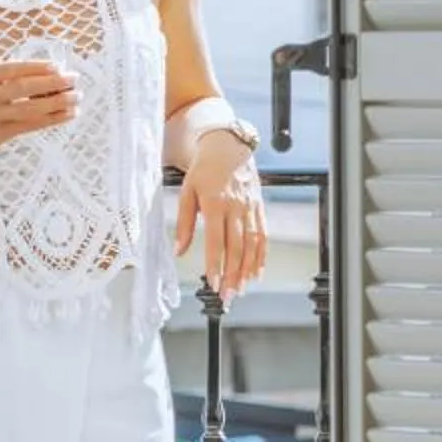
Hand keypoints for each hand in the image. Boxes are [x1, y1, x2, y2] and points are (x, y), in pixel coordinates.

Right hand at [0, 62, 78, 157]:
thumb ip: (7, 77)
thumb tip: (49, 71)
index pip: (12, 69)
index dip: (36, 67)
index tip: (57, 66)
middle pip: (23, 88)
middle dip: (51, 83)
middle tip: (74, 80)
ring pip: (29, 109)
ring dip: (55, 104)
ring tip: (76, 98)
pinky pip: (29, 126)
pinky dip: (50, 119)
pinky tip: (67, 115)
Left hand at [174, 131, 267, 301]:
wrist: (229, 147)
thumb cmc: (204, 169)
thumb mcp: (186, 192)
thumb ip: (184, 222)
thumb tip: (178, 250)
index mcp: (215, 202)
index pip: (217, 239)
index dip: (216, 263)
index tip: (213, 282)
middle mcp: (236, 207)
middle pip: (237, 247)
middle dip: (232, 274)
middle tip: (227, 295)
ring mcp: (250, 208)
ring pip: (252, 244)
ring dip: (247, 269)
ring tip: (241, 289)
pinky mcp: (259, 208)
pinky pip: (263, 236)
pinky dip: (261, 256)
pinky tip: (257, 272)